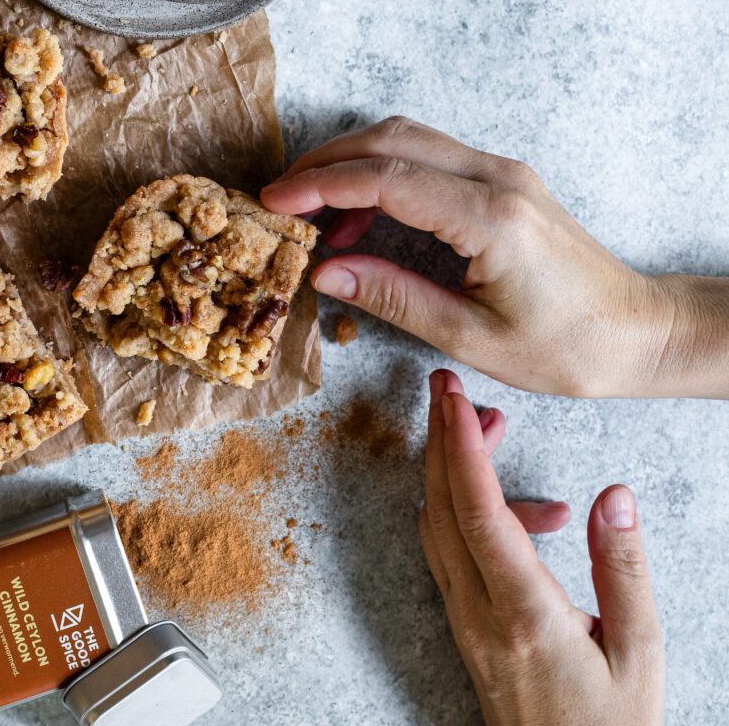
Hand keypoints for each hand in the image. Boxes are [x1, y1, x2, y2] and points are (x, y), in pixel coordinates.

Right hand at [260, 116, 728, 397]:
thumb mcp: (472, 337)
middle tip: (277, 199)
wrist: (640, 335)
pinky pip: (428, 159)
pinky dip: (381, 175)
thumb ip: (393, 297)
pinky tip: (359, 222)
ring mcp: (503, 174)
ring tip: (310, 214)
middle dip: (324, 163)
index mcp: (490, 217)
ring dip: (350, 165)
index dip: (320, 185)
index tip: (274, 202)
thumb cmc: (569, 348)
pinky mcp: (502, 183)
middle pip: (391, 141)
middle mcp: (498, 179)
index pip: (386, 178)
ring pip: (408, 140)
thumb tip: (326, 272)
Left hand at [422, 369, 664, 725]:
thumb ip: (624, 570)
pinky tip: (524, 510)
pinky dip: (465, 511)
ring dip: (450, 470)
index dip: (461, 448)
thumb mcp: (641, 652)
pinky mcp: (463, 627)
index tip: (452, 398)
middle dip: (439, 439)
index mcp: (523, 614)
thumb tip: (614, 496)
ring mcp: (462, 621)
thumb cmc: (611, 725)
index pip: (478, 514)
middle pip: (441, 508)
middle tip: (445, 386)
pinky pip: (447, 553)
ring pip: (437, 526)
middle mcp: (477, 614)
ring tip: (492, 426)